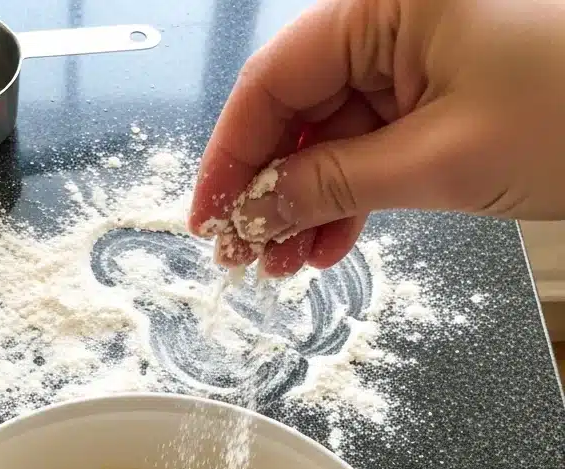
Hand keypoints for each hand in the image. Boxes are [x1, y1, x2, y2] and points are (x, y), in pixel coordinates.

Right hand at [190, 0, 564, 275]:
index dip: (231, 156)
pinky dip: (347, 200)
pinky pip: (371, 150)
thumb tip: (256, 209)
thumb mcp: (437, 159)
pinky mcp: (439, 99)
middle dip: (268, 188)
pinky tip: (325, 247)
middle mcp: (395, 24)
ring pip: (329, 137)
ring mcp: (418, 62)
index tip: (207, 218)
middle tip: (242, 252)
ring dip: (303, 205)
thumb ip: (332, 184)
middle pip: (296, 110)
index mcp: (388, 6)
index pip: (274, 81)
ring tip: (282, 265)